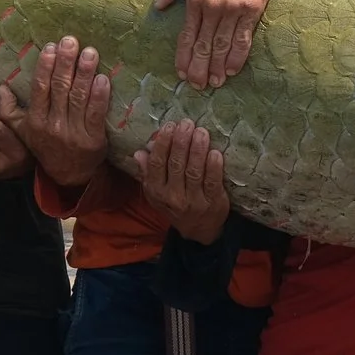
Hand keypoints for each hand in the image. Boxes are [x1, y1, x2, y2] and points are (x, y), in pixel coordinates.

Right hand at [0, 37, 110, 190]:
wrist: (69, 175)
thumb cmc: (45, 146)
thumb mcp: (21, 132)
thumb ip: (9, 111)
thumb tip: (0, 87)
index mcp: (35, 121)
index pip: (40, 89)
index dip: (46, 67)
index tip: (51, 47)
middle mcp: (53, 125)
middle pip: (60, 89)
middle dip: (66, 63)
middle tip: (71, 41)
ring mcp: (74, 132)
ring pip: (79, 98)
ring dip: (84, 73)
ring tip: (89, 53)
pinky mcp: (94, 139)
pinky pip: (96, 114)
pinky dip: (100, 96)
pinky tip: (103, 79)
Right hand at [136, 119, 229, 244]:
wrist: (198, 230)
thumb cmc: (175, 203)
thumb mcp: (156, 192)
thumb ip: (147, 172)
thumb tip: (139, 152)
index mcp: (157, 191)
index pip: (157, 164)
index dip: (163, 144)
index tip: (169, 126)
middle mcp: (173, 197)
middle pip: (176, 165)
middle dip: (181, 142)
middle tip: (186, 124)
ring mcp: (194, 201)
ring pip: (194, 172)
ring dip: (197, 150)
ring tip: (201, 132)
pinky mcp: (213, 203)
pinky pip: (212, 183)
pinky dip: (213, 167)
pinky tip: (215, 153)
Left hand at [155, 0, 281, 88]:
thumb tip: (159, 5)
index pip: (187, 35)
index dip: (184, 56)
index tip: (181, 73)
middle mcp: (213, 7)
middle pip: (204, 45)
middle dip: (199, 68)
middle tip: (197, 86)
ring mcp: (233, 10)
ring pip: (222, 45)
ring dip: (217, 67)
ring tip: (214, 83)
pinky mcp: (252, 10)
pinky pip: (243, 39)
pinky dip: (237, 56)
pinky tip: (232, 70)